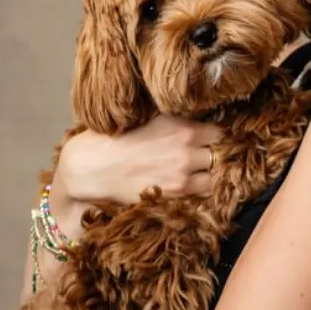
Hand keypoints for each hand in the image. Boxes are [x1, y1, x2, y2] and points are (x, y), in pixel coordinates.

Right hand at [56, 115, 222, 205]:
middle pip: (220, 153)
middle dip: (216, 154)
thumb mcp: (148, 117)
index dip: (217, 136)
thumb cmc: (113, 138)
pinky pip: (203, 193)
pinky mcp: (174, 194)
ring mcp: (182, 173)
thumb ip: (176, 118)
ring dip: (210, 173)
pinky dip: (202, 190)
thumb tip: (197, 115)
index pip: (220, 130)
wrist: (90, 167)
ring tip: (200, 172)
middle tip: (207, 156)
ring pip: (215, 175)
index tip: (213, 139)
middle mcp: (186, 148)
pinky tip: (192, 185)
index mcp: (181, 125)